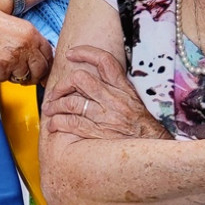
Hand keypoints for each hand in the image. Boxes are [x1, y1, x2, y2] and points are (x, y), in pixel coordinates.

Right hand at [0, 4, 52, 84]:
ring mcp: (14, 59)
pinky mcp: (2, 68)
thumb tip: (36, 56)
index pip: (49, 55)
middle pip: (40, 70)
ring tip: (3, 62)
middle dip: (34, 75)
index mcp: (32, 34)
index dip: (46, 64)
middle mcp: (26, 46)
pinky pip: (5, 78)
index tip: (43, 69)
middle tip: (27, 75)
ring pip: (22, 77)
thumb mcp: (16, 25)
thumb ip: (29, 40)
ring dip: (14, 74)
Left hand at [42, 44, 169, 140]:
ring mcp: (106, 118)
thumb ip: (116, 87)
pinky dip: (58, 122)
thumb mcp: (135, 101)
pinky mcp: (99, 134)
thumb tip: (95, 74)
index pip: (104, 61)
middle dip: (62, 84)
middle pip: (80, 79)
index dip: (84, 53)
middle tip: (54, 92)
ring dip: (55, 105)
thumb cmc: (144, 126)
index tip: (70, 54)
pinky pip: (72, 124)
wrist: (156, 151)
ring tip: (49, 109)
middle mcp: (114, 100)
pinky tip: (53, 125)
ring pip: (71, 103)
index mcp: (124, 89)